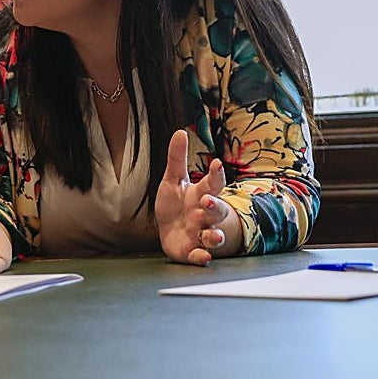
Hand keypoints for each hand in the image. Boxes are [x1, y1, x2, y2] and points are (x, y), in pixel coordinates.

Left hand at [155, 129, 242, 265]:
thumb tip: (180, 131)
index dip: (215, 174)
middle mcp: (204, 215)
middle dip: (214, 207)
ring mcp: (200, 234)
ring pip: (213, 236)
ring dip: (214, 236)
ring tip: (212, 235)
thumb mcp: (173, 180)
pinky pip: (201, 255)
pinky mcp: (193, 251)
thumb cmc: (176, 204)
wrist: (171, 232)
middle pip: (216, 211)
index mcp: (200, 195)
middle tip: (208, 201)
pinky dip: (202, 257)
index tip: (216, 164)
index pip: (212, 184)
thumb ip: (177, 159)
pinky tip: (203, 257)